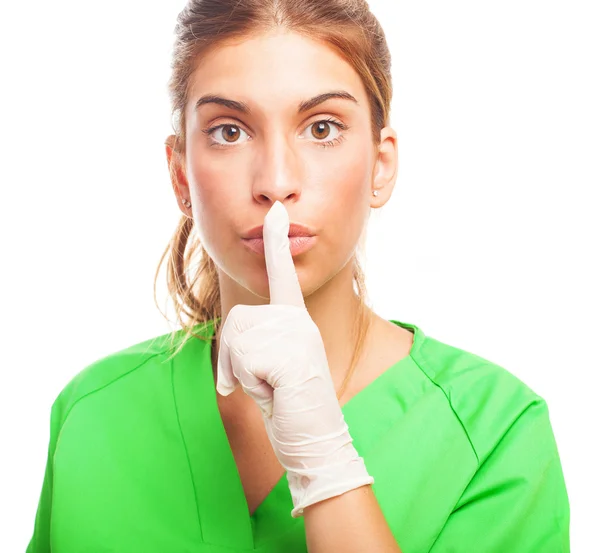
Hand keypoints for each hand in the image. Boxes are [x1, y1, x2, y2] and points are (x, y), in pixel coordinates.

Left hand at [216, 200, 373, 516]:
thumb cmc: (290, 405)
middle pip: (236, 320)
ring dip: (239, 372)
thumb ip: (262, 340)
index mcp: (296, 320)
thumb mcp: (273, 366)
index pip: (284, 275)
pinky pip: (241, 362)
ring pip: (235, 339)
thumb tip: (238, 323)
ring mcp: (296, 336)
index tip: (277, 212)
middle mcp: (298, 321)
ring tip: (269, 388)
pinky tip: (273, 394)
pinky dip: (246, 384)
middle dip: (232, 357)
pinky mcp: (290, 354)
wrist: (316, 439)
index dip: (277, 243)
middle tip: (259, 382)